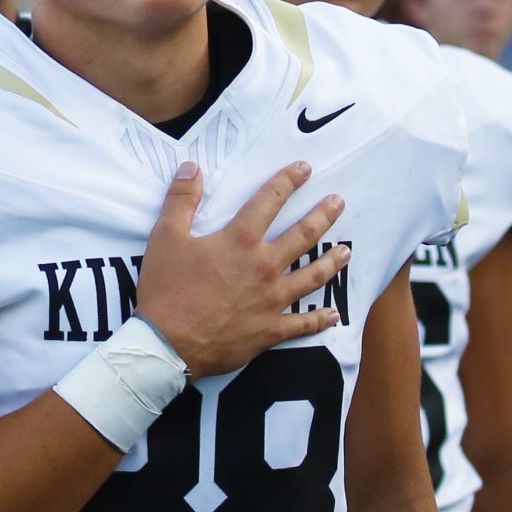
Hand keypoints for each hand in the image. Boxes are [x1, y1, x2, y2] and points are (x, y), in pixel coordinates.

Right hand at [136, 162, 347, 378]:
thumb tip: (191, 168)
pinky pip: (302, 324)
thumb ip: (181, 200)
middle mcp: (264, 267)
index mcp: (240, 241)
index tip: (305, 168)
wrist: (167, 343)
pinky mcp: (270, 330)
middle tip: (338, 203)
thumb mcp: (165, 237)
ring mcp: (272, 300)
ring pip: (312, 277)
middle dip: (323, 216)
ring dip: (331, 262)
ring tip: (346, 251)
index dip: (287, 181)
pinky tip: (332, 314)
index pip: (269, 201)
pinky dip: (320, 320)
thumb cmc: (166, 289)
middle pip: (303, 236)